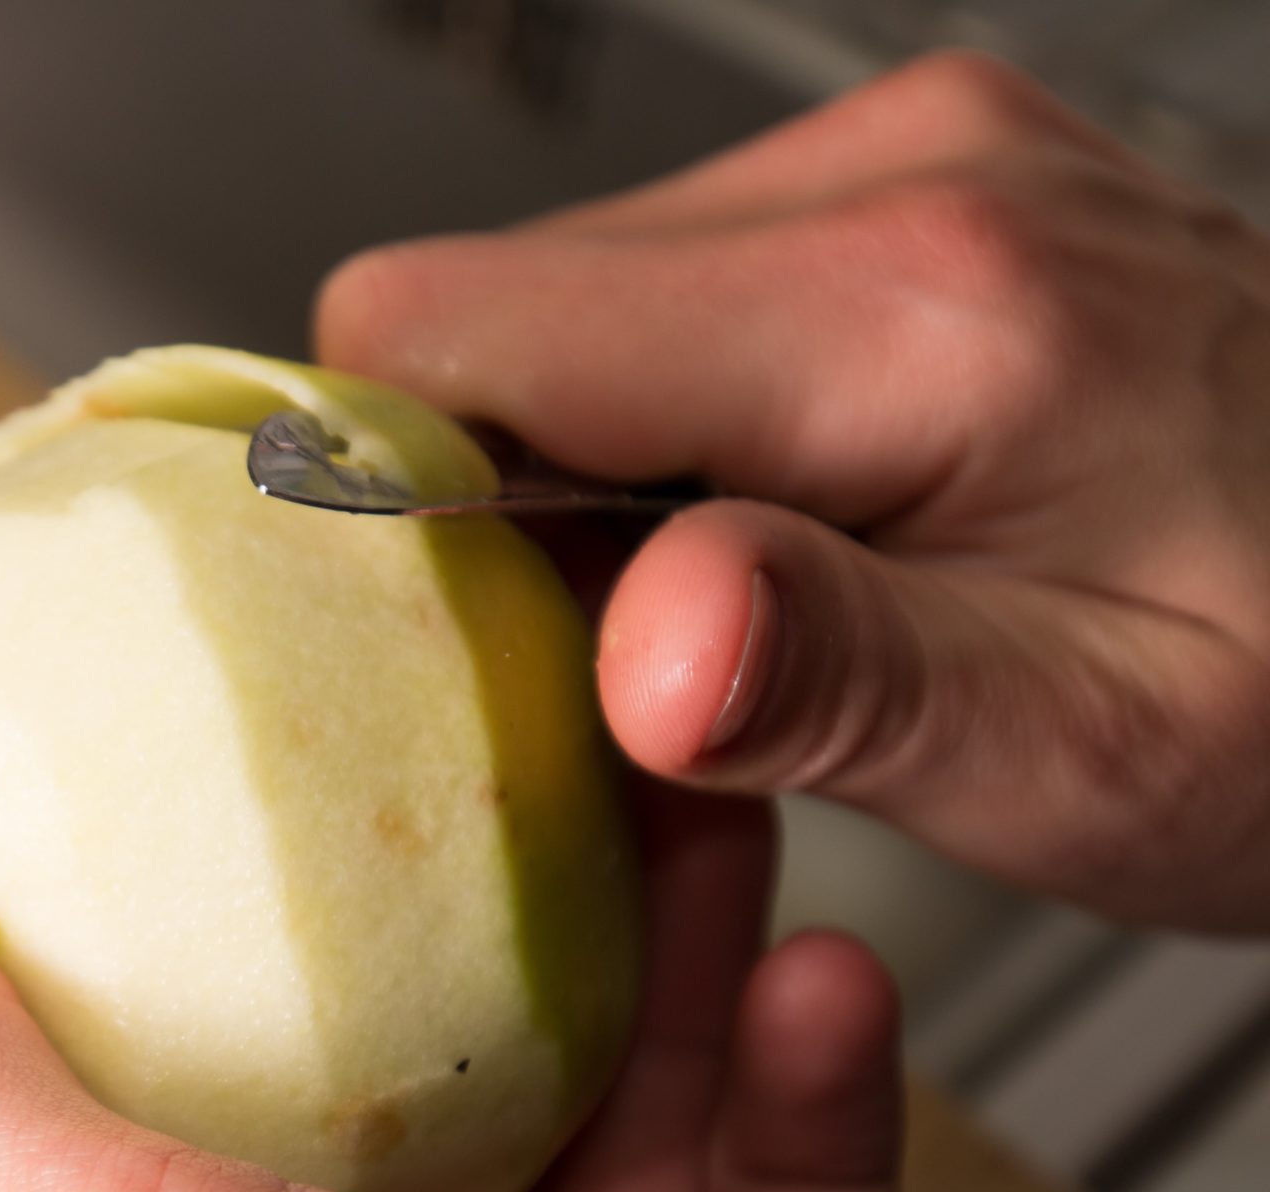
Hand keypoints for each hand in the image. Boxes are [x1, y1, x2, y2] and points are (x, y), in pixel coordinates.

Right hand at [318, 50, 1269, 929]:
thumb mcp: (1086, 757)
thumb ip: (850, 686)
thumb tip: (644, 645)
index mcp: (916, 306)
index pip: (443, 326)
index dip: (381, 493)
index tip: (440, 649)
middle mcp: (896, 175)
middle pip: (476, 309)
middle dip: (485, 500)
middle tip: (610, 664)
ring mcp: (902, 158)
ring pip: (549, 302)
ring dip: (573, 470)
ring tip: (722, 605)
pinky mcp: (903, 182)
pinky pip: (653, 291)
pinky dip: (654, 427)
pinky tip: (769, 529)